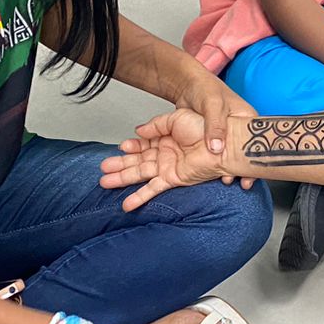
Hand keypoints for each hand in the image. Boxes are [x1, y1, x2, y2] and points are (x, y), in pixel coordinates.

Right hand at [100, 109, 227, 210]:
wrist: (221, 140)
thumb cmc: (205, 126)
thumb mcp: (176, 118)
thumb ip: (156, 125)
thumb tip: (138, 131)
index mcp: (166, 139)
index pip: (143, 145)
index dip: (131, 147)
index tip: (120, 148)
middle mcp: (166, 155)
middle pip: (137, 161)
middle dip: (119, 166)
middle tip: (102, 170)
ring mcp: (168, 167)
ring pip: (140, 174)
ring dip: (122, 179)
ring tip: (104, 183)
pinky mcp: (173, 179)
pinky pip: (153, 189)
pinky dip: (139, 197)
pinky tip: (126, 205)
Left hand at [173, 72, 256, 188]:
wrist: (187, 86)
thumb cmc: (205, 89)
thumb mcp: (212, 104)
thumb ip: (215, 125)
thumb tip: (217, 148)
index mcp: (247, 118)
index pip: (257, 142)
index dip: (255, 160)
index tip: (251, 176)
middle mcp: (239, 130)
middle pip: (246, 154)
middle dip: (244, 170)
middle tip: (243, 183)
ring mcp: (227, 137)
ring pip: (232, 158)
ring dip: (230, 170)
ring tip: (228, 181)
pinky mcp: (215, 142)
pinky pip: (218, 157)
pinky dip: (216, 166)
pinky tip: (214, 175)